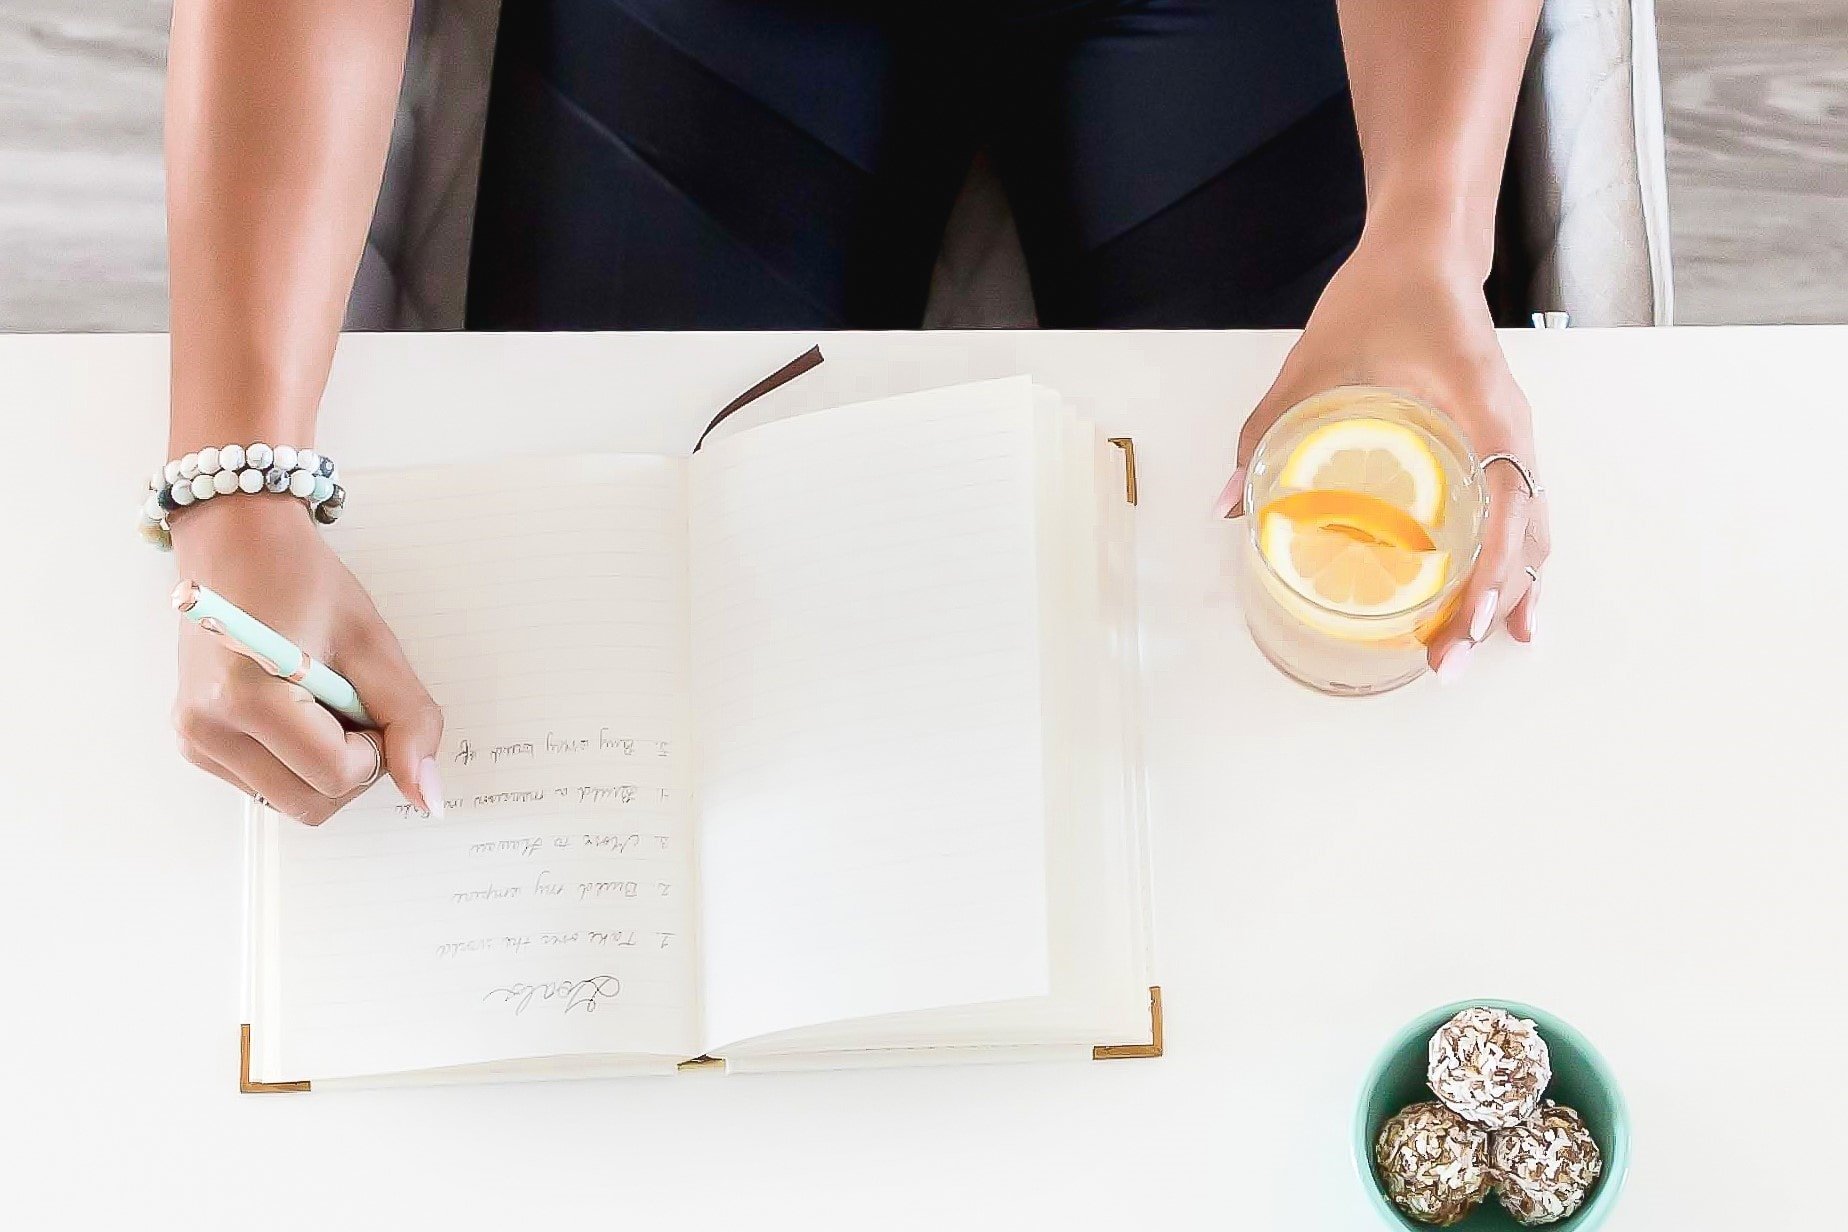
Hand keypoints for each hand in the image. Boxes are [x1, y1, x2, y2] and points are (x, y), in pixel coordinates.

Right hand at [169, 496, 443, 823]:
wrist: (237, 542)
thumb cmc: (303, 580)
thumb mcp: (373, 643)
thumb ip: (408, 720)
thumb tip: (427, 797)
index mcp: (245, 698)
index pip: (338, 774)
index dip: (377, 749)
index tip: (371, 701)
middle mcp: (207, 728)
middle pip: (313, 805)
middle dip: (353, 766)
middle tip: (352, 702)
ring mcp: (195, 741)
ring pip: (292, 803)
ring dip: (326, 767)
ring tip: (322, 702)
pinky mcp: (196, 744)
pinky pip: (268, 786)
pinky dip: (299, 762)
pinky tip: (297, 710)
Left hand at [1216, 232, 1549, 678]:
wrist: (1424, 250)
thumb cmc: (1380, 298)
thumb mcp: (1312, 364)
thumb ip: (1266, 432)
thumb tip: (1225, 505)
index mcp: (1483, 410)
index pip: (1507, 509)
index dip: (1490, 575)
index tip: (1467, 625)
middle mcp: (1511, 429)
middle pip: (1525, 537)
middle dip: (1493, 606)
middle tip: (1449, 665)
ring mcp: (1513, 435)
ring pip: (1532, 529)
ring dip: (1510, 591)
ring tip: (1481, 649)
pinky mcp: (1503, 438)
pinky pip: (1522, 510)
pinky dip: (1512, 559)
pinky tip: (1495, 601)